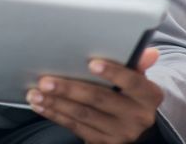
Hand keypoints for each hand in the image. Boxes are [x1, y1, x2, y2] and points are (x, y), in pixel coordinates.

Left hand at [27, 47, 163, 142]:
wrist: (135, 125)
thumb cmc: (130, 91)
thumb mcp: (138, 77)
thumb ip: (136, 64)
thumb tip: (149, 52)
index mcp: (149, 96)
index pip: (133, 82)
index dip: (113, 73)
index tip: (91, 63)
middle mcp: (138, 118)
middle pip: (100, 99)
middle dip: (70, 89)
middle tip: (46, 80)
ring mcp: (120, 134)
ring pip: (83, 116)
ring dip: (56, 103)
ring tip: (36, 92)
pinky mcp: (104, 143)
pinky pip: (76, 128)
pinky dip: (56, 115)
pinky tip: (41, 105)